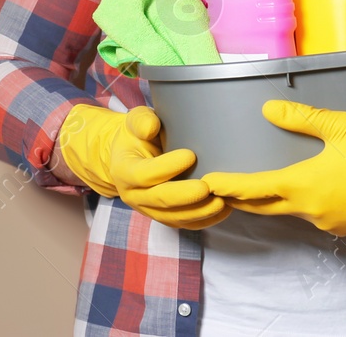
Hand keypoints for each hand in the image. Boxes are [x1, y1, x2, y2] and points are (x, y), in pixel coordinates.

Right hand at [58, 104, 230, 229]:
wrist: (129, 156)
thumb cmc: (137, 135)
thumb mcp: (135, 121)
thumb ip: (141, 121)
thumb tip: (151, 127)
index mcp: (124, 170)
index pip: (143, 174)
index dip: (166, 167)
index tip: (190, 155)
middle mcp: (133, 195)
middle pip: (160, 200)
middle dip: (185, 196)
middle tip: (207, 187)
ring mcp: (147, 209)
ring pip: (173, 217)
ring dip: (198, 212)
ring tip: (220, 201)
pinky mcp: (162, 217)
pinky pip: (182, 224)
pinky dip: (203, 220)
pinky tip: (222, 210)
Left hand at [200, 100, 345, 237]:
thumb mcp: (341, 126)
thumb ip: (302, 118)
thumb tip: (268, 110)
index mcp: (303, 185)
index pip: (254, 189)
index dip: (229, 186)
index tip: (209, 183)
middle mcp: (309, 209)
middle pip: (264, 205)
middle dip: (241, 198)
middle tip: (219, 190)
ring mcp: (326, 221)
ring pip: (288, 211)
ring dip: (269, 201)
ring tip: (253, 188)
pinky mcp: (342, 226)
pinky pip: (310, 214)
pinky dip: (297, 204)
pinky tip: (299, 192)